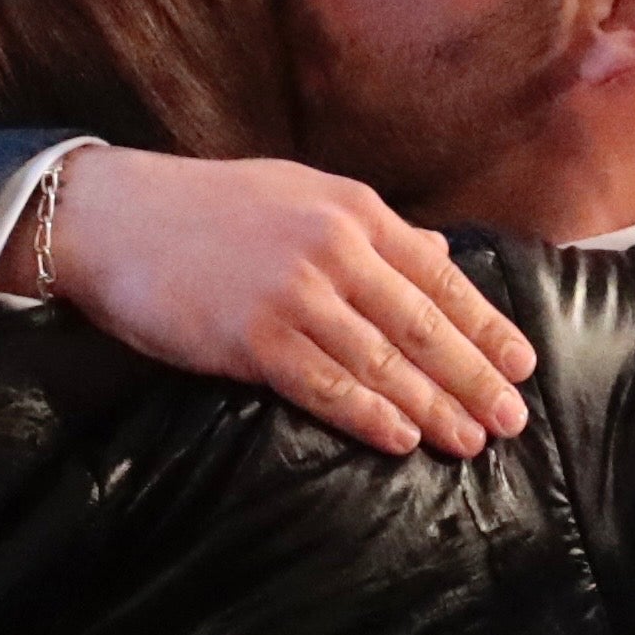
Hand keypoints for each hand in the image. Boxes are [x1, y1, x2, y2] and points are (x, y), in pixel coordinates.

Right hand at [41, 152, 536, 454]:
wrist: (112, 217)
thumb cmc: (207, 208)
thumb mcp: (300, 194)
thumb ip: (372, 228)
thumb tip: (440, 251)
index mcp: (353, 211)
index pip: (439, 277)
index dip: (486, 327)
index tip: (521, 366)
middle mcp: (333, 249)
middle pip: (423, 325)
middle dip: (473, 377)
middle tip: (511, 420)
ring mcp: (294, 294)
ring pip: (382, 361)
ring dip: (433, 406)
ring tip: (470, 441)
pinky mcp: (252, 337)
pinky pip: (325, 385)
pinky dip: (368, 415)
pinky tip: (401, 439)